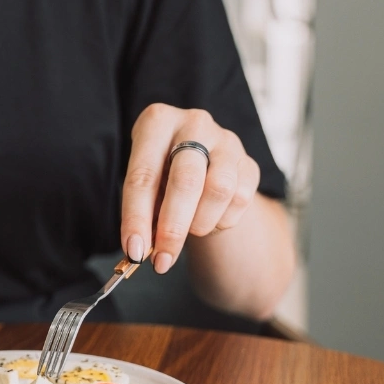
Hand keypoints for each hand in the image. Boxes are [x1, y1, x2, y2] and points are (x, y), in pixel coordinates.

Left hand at [121, 103, 260, 273]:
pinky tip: (210, 218)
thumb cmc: (162, 172)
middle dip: (172, 228)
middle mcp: (193, 124)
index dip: (137, 218)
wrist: (202, 161)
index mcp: (157, 121)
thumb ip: (143, 211)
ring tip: (191, 230)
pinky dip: (222, 221)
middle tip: (163, 261)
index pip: (143, 176)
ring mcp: (226, 141)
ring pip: (219, 191)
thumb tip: (139, 250)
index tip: (134, 251)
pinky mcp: (249, 162)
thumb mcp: (145, 183)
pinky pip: (240, 200)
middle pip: (186, 181)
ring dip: (200, 223)